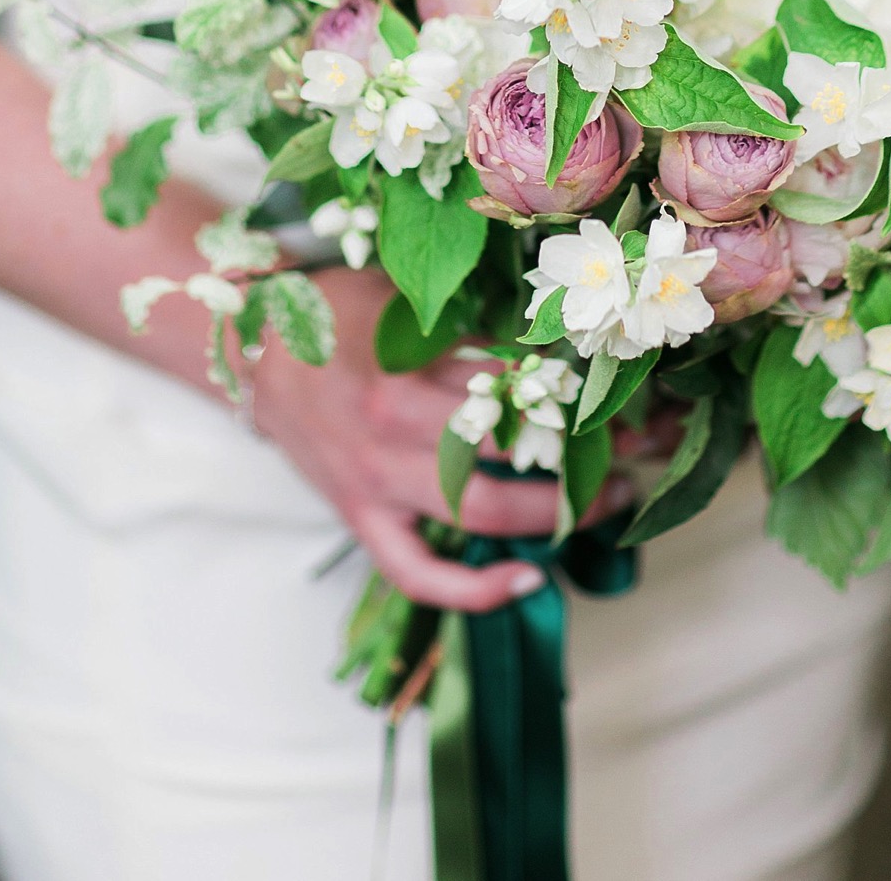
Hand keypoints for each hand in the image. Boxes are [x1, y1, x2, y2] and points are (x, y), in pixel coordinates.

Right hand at [251, 264, 630, 612]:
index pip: (516, 387)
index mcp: (408, 372)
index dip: (579, 396)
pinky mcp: (362, 520)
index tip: (630, 395)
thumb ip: (472, 321)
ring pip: (480, 514)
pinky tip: (528, 582)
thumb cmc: (339, 311)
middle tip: (636, 450)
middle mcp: (393, 435)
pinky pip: (418, 573)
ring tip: (606, 501)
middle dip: (583, 458)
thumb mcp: (406, 300)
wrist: (255, 350)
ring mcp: (376, 485)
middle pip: (510, 458)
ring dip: (554, 514)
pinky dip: (474, 590)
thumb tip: (563, 335)